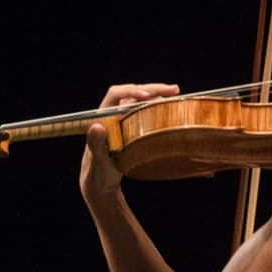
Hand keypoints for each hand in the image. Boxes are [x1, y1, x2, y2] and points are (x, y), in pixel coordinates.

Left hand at [79, 83, 177, 202]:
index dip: (131, 91)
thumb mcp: (98, 162)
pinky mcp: (131, 126)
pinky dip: (157, 105)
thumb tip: (97, 127)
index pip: (115, 94)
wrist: (101, 182)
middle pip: (132, 93)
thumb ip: (95, 145)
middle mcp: (112, 114)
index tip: (146, 97)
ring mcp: (122, 119)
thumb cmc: (98, 173)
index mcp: (102, 118)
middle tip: (173, 90)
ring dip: (157, 94)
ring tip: (175, 93)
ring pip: (139, 99)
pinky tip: (169, 106)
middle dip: (152, 89)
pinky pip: (144, 110)